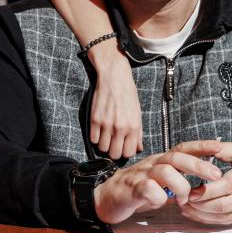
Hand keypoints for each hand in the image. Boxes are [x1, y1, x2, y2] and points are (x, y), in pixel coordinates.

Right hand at [87, 40, 142, 158]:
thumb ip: (138, 133)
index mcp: (133, 126)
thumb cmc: (128, 94)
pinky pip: (93, 139)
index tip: (123, 146)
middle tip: (114, 143)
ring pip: (102, 148)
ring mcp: (106, 124)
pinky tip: (100, 129)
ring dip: (104, 144)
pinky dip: (96, 137)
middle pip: (114, 154)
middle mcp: (120, 127)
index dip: (125, 151)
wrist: (114, 78)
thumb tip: (138, 148)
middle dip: (114, 151)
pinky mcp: (94, 119)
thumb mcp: (138, 113)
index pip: (128, 153)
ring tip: (107, 135)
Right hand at [94, 140, 222, 223]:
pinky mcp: (132, 188)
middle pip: (177, 157)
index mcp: (162, 160)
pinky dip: (159, 198)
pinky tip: (159, 203)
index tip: (220, 147)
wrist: (107, 197)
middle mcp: (153, 163)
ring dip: (180, 187)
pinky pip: (149, 190)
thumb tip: (204, 184)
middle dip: (199, 165)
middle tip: (216, 176)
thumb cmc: (138, 189)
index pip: (183, 147)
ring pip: (166, 172)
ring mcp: (142, 174)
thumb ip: (179, 179)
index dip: (202, 146)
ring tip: (184, 200)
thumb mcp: (161, 181)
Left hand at [180, 143, 231, 224]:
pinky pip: (227, 222)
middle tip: (183, 199)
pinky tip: (197, 214)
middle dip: (201, 205)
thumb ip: (225, 149)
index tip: (192, 190)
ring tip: (186, 207)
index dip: (208, 191)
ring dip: (202, 215)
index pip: (228, 186)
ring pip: (224, 217)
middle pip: (224, 205)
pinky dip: (210, 220)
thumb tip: (204, 149)